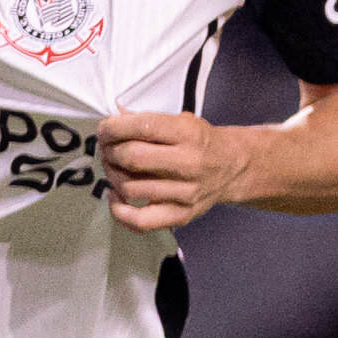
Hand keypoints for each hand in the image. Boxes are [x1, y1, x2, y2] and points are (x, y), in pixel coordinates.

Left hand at [97, 110, 240, 231]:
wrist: (232, 167)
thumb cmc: (201, 142)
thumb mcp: (181, 121)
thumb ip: (148, 120)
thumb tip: (115, 117)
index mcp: (188, 134)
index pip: (142, 127)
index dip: (114, 127)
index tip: (105, 129)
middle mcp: (189, 163)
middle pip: (132, 157)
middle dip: (110, 151)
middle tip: (107, 148)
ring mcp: (186, 192)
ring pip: (131, 187)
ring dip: (112, 176)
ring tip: (113, 168)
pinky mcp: (182, 215)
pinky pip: (141, 220)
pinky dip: (120, 210)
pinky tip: (116, 196)